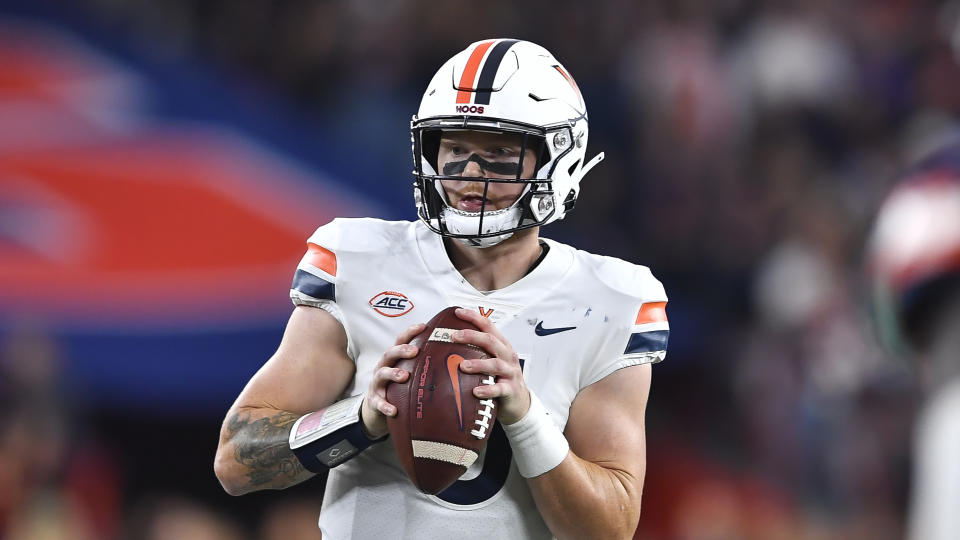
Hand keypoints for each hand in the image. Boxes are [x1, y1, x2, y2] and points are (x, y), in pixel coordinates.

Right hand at [361, 323, 424, 437]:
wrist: (377, 407)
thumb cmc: (398, 386)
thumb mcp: (408, 373)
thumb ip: (424, 365)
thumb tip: (455, 359)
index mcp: (394, 359)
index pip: (400, 341)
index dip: (410, 332)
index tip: (423, 326)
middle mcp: (383, 367)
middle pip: (389, 353)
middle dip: (401, 351)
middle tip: (415, 351)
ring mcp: (377, 383)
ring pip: (382, 374)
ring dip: (393, 374)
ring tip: (405, 376)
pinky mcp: (373, 400)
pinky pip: (378, 403)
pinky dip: (385, 405)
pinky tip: (394, 410)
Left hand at [452, 308, 530, 423]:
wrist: (519, 401)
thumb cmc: (500, 378)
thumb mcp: (491, 361)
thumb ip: (476, 351)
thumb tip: (446, 344)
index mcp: (501, 346)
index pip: (488, 326)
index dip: (474, 317)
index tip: (457, 312)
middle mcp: (507, 356)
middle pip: (491, 341)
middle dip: (472, 336)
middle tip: (454, 336)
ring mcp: (510, 372)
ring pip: (495, 364)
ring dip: (478, 364)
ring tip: (462, 366)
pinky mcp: (511, 389)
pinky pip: (499, 389)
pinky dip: (488, 390)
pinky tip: (475, 391)